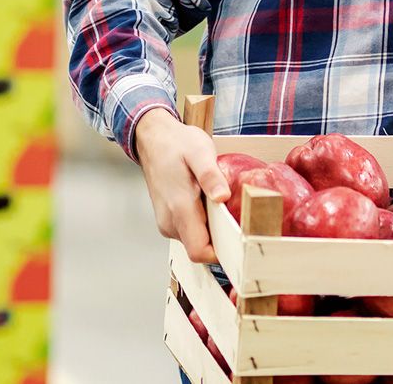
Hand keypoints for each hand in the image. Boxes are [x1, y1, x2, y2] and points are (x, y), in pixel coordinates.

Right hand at [133, 108, 228, 263]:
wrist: (153, 140)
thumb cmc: (177, 144)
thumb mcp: (199, 151)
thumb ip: (210, 176)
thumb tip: (222, 197)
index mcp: (179, 208)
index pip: (200, 252)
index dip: (221, 251)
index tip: (239, 237)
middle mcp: (170, 222)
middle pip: (201, 248)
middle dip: (220, 237)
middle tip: (235, 214)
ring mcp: (167, 223)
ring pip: (196, 240)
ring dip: (211, 228)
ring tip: (217, 202)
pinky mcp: (168, 220)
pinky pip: (190, 231)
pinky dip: (202, 222)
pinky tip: (206, 202)